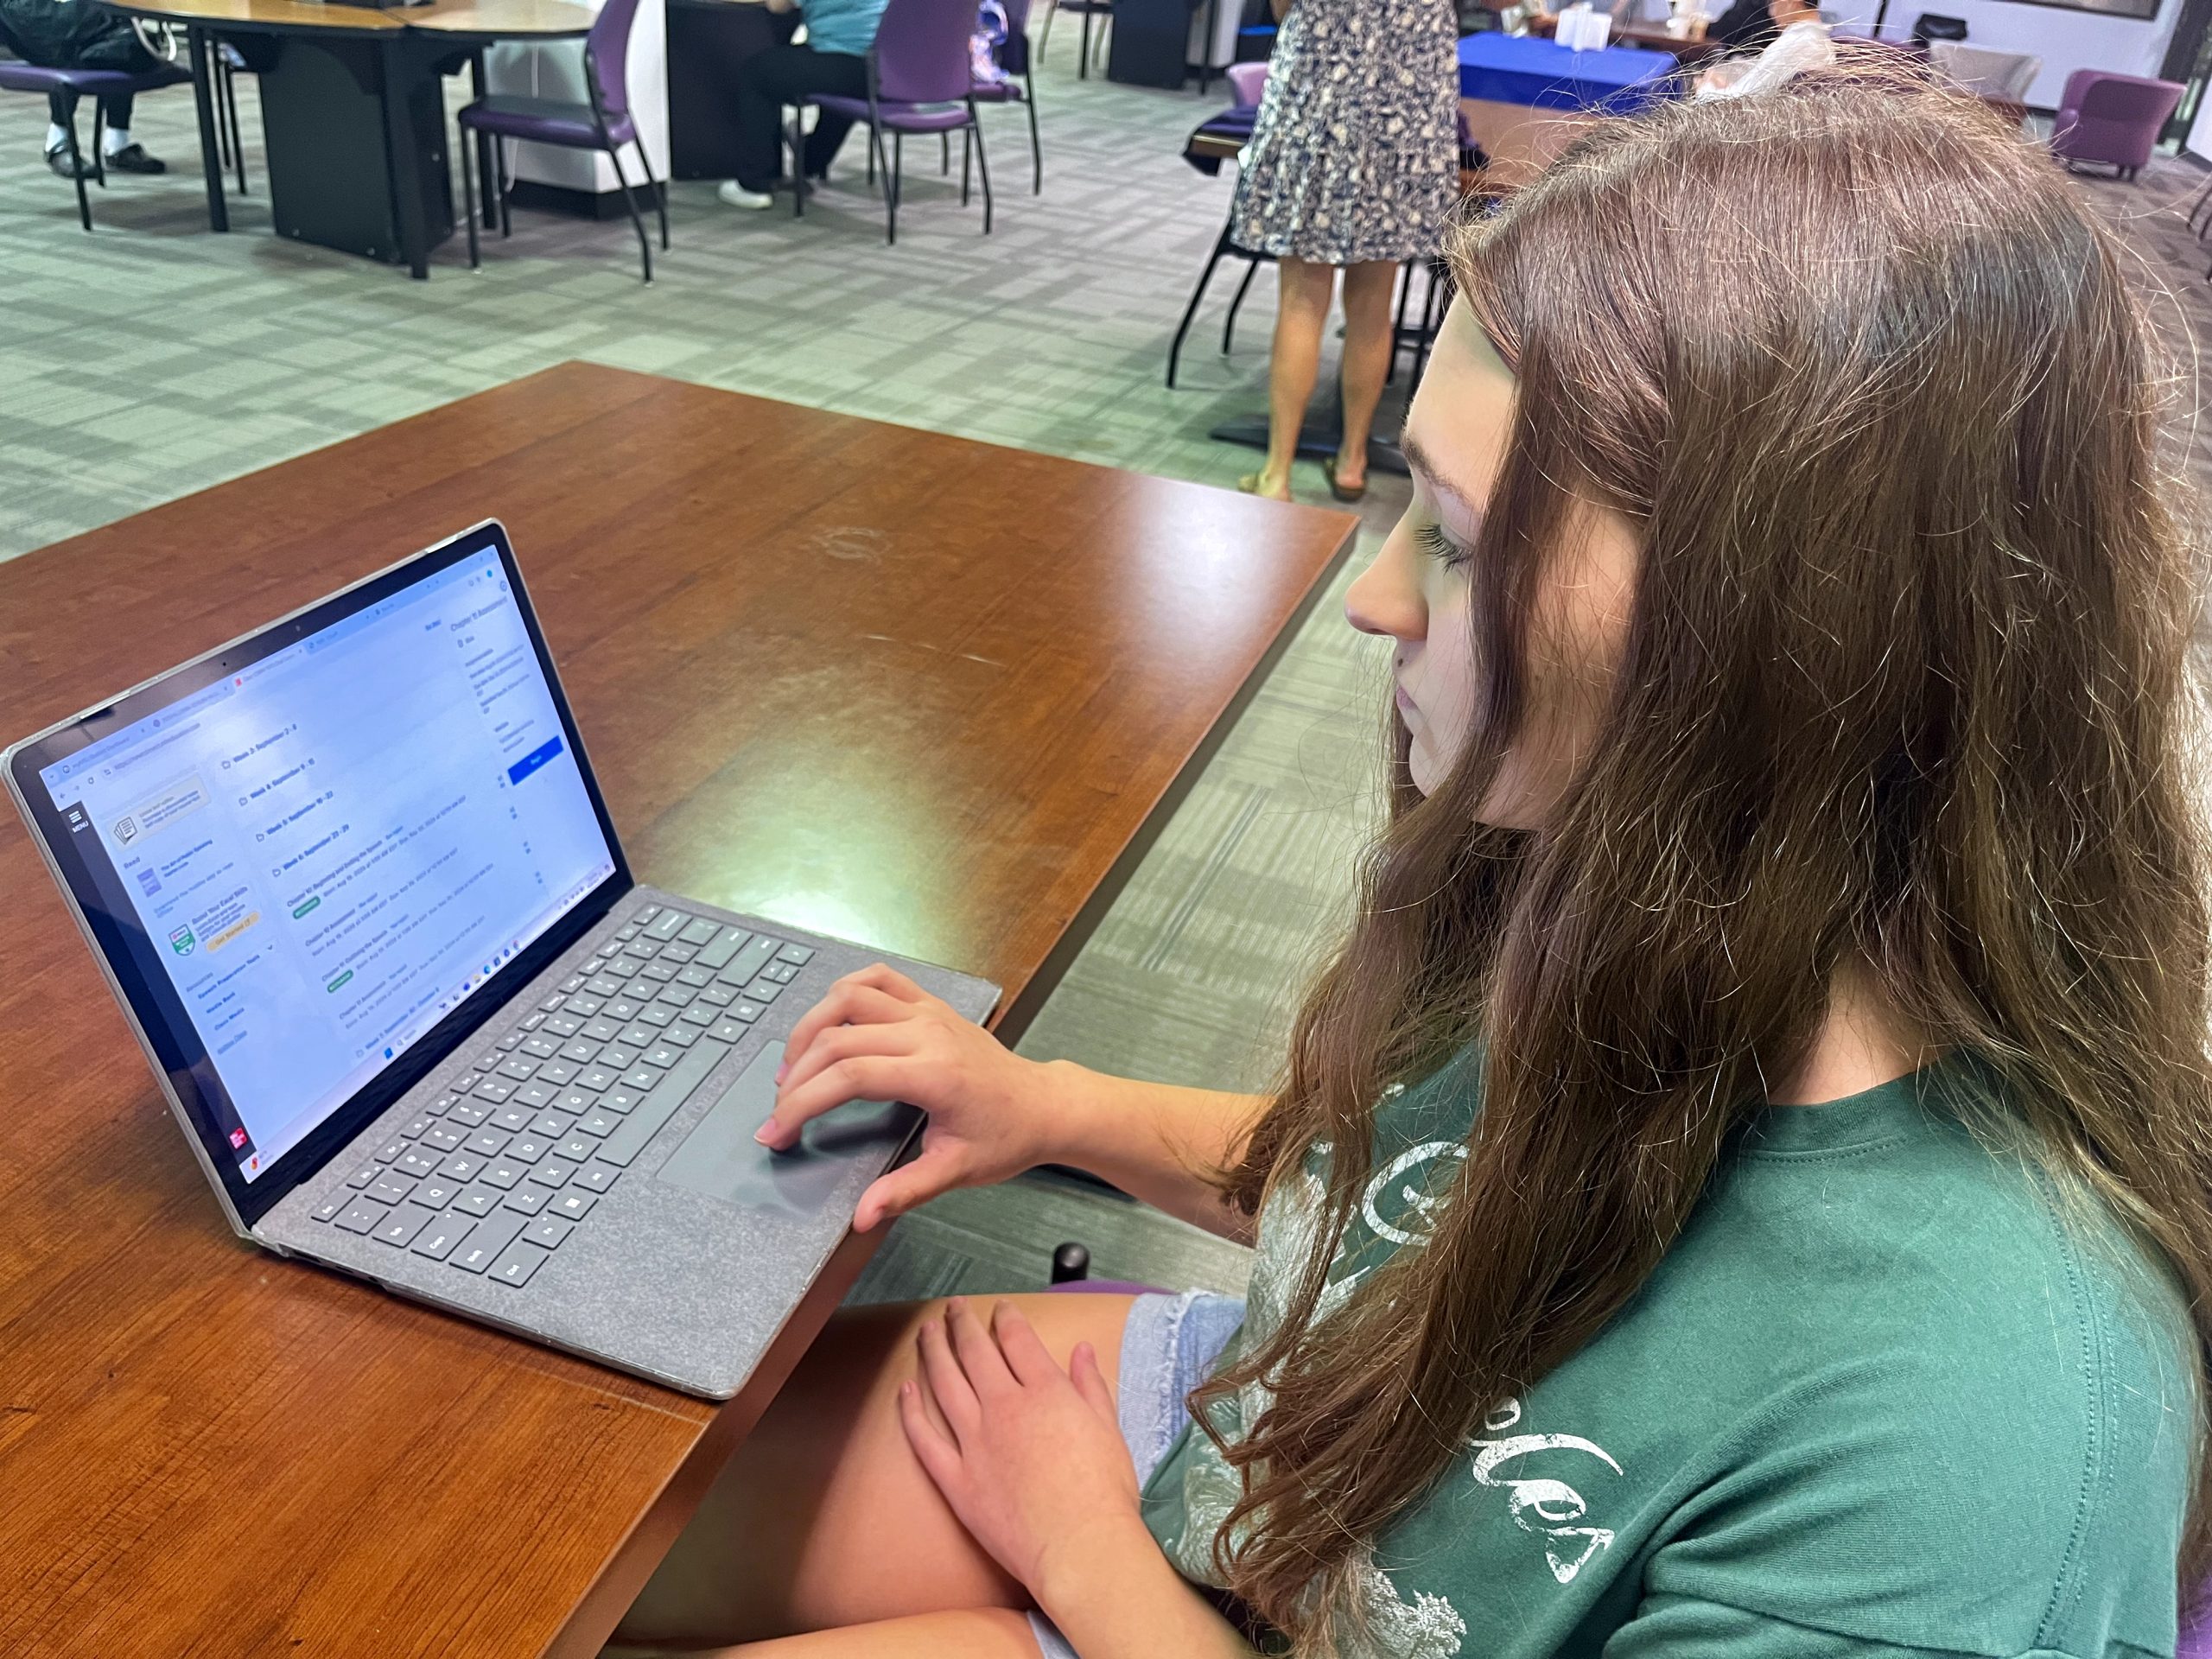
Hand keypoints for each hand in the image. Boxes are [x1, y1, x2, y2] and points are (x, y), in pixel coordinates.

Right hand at [763, 964, 1060, 1230]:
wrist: (1042, 1105)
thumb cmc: (1005, 1136)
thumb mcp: (957, 1171)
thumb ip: (905, 1192)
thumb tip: (862, 1215)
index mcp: (934, 1074)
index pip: (849, 1077)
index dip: (802, 1104)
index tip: (776, 1132)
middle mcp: (928, 1033)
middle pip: (837, 1038)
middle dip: (794, 1078)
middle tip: (778, 1113)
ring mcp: (928, 1012)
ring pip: (849, 996)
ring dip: (809, 1029)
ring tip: (792, 1069)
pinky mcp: (930, 1004)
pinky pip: (878, 978)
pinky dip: (844, 992)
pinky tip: (827, 1021)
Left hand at [899, 1298, 1144, 1593]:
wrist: (1079, 1546)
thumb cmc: (1104, 1492)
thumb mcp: (1109, 1428)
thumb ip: (1090, 1385)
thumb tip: (1081, 1349)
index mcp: (1046, 1392)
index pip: (1017, 1339)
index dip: (1005, 1318)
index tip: (998, 1308)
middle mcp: (1005, 1407)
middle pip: (975, 1352)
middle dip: (961, 1324)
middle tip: (952, 1308)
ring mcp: (976, 1443)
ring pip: (945, 1384)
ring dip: (933, 1352)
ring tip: (926, 1332)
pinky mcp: (956, 1480)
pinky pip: (925, 1439)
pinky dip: (911, 1412)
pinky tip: (905, 1391)